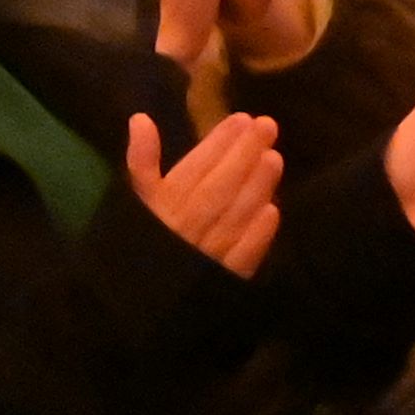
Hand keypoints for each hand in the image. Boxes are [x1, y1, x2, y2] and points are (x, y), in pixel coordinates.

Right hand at [125, 110, 283, 277]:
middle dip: (242, 156)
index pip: (192, 169)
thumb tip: (140, 118)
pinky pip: (239, 257)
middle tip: (268, 126)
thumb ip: (142, 160)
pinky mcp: (223, 278)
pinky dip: (255, 235)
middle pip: (216, 188)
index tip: (242, 119)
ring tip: (274, 158)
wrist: (144, 296)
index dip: (217, 143)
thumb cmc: (150, 235)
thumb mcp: (142, 199)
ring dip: (254, 188)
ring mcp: (203, 253)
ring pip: (231, 218)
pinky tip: (272, 211)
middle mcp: (182, 228)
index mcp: (161, 206)